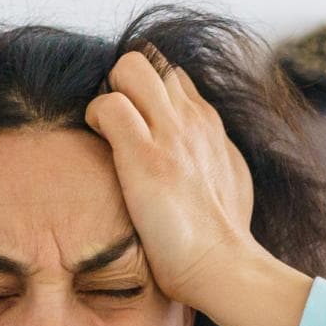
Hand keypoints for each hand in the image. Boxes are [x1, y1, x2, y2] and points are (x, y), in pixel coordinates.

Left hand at [84, 49, 255, 308]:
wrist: (223, 266)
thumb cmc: (223, 237)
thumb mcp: (229, 179)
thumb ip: (213, 152)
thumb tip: (203, 149)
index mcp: (210, 124)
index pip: (173, 76)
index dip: (148, 91)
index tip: (138, 121)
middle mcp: (192, 119)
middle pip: (151, 58)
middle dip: (125, 80)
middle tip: (117, 122)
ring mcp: (170, 133)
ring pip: (130, 67)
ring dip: (110, 92)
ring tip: (108, 134)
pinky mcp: (145, 156)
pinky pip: (108, 105)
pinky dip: (96, 119)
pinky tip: (101, 149)